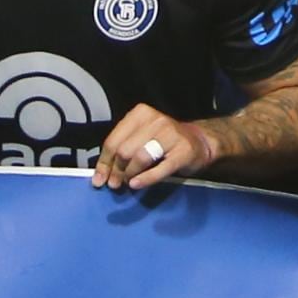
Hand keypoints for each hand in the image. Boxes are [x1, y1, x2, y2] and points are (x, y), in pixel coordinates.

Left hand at [95, 105, 217, 191]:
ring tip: (127, 183)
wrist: (199, 142)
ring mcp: (171, 134)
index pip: (113, 140)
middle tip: (114, 184)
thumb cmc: (164, 142)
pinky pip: (160, 168)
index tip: (99, 179)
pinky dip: (146, 178)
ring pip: (140, 157)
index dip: (104, 162)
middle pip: (124, 150)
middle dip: (116, 170)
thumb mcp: (141, 138)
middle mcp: (156, 120)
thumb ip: (122, 150)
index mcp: (141, 113)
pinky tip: (136, 184)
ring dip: (129, 174)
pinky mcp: (183, 151)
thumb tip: (101, 175)